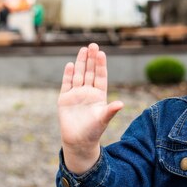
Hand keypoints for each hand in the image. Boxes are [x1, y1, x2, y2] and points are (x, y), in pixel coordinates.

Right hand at [58, 43, 123, 173]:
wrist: (78, 141)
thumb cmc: (93, 131)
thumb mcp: (103, 120)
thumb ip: (110, 111)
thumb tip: (121, 104)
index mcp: (99, 95)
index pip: (100, 77)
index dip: (100, 65)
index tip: (101, 53)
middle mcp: (88, 92)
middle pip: (90, 72)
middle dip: (91, 59)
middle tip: (93, 45)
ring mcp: (76, 94)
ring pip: (79, 75)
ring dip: (80, 63)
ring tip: (83, 49)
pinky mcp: (65, 99)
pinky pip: (67, 84)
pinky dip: (68, 74)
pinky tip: (70, 64)